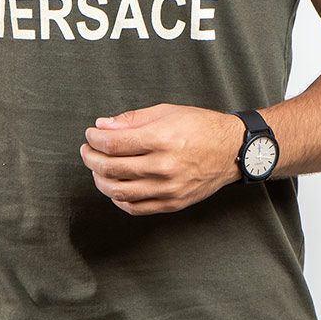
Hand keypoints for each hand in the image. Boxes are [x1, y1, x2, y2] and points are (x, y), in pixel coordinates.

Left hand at [81, 103, 240, 215]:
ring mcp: (168, 188)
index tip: (91, 135)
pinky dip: (118, 199)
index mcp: (162, 139)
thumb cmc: (202, 127)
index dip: (95, 139)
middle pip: (112, 168)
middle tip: (88, 151)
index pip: (114, 143)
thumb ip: (132, 120)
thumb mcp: (166, 111)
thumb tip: (103, 126)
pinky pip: (136, 207)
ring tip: (98, 169)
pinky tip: (115, 187)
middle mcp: (164, 166)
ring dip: (100, 180)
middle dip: (91, 158)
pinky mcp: (172, 203)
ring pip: (119, 191)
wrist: (232, 150)